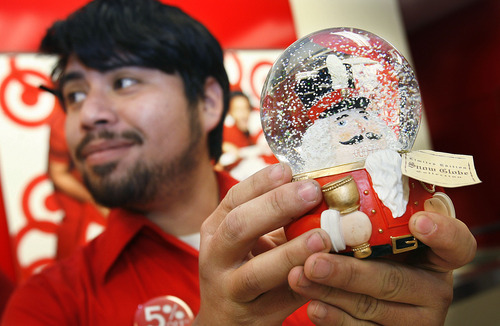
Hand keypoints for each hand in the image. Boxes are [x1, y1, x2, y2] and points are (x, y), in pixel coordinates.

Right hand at [195, 164, 331, 324]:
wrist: (225, 321)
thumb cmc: (245, 269)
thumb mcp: (251, 240)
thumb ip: (276, 219)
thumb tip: (316, 188)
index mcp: (215, 229)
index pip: (234, 199)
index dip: (261, 183)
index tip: (288, 169)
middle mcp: (215, 257)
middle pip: (238, 227)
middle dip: (275, 206)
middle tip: (311, 192)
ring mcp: (229, 289)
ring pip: (255, 272)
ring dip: (290, 253)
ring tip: (322, 237)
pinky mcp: (251, 316)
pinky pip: (279, 300)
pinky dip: (302, 284)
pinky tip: (322, 270)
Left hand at [288, 203, 476, 324]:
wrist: (357, 287)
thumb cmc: (368, 246)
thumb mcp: (375, 228)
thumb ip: (368, 210)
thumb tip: (322, 184)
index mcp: (435, 253)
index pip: (457, 244)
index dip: (444, 233)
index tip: (419, 222)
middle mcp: (431, 286)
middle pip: (396, 281)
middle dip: (351, 272)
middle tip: (315, 260)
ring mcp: (414, 316)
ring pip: (372, 306)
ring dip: (331, 291)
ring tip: (299, 275)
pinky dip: (335, 318)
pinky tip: (313, 306)